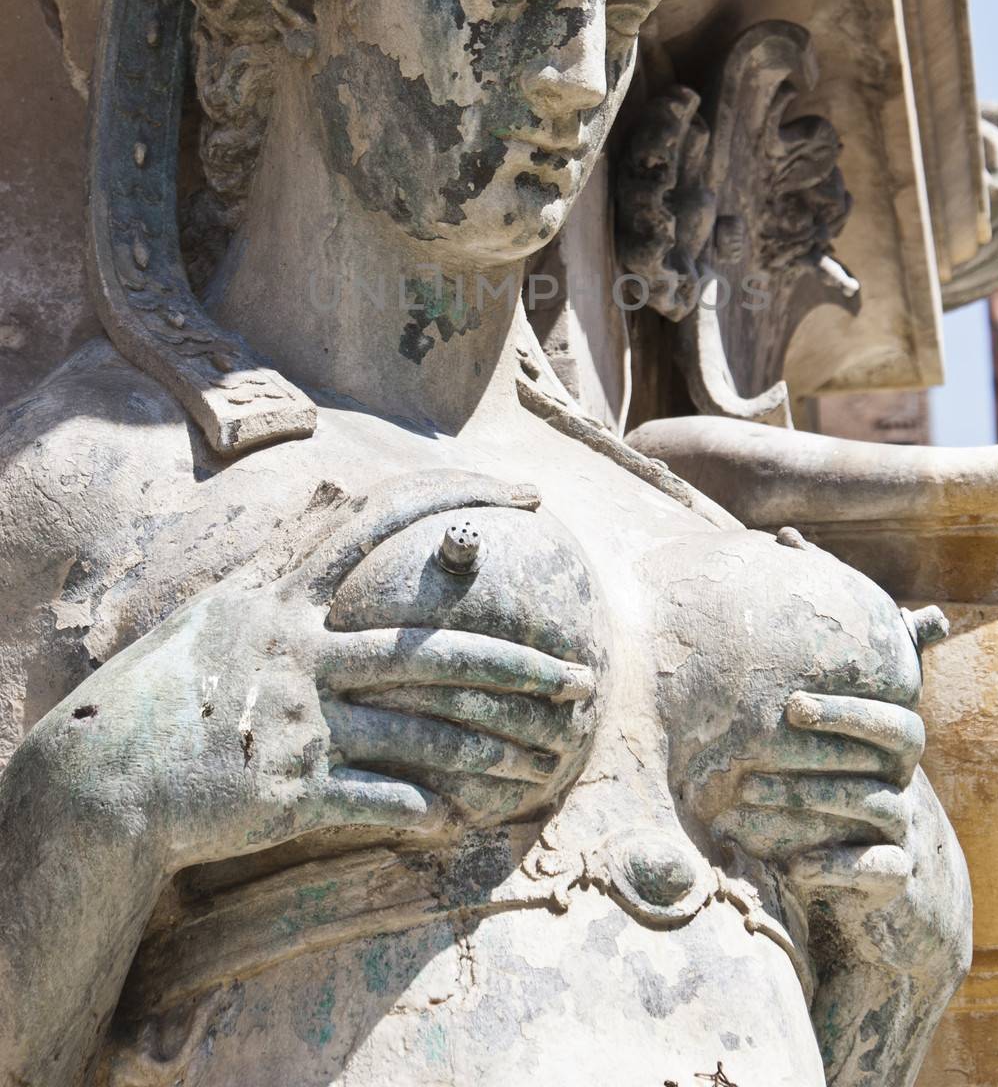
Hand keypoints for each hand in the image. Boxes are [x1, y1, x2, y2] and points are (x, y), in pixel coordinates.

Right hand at [27, 471, 594, 872]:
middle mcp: (301, 649)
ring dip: (488, 748)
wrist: (103, 777)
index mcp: (287, 598)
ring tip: (538, 761)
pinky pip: (377, 799)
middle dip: (517, 665)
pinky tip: (450, 818)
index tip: (528, 495)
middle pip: (432, 649)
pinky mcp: (291, 788)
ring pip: (421, 731)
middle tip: (580, 679)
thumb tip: (329, 497)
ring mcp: (299, 719)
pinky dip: (418, 808)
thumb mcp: (220, 609)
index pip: (383, 523)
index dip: (461, 499)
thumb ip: (283, 558)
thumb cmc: (164, 688)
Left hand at [700, 687, 970, 1086]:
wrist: (874, 899)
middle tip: (785, 718)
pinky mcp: (897, 878)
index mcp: (886, 757)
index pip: (893, 718)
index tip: (795, 703)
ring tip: (750, 789)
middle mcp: (902, 786)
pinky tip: (795, 865)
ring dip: (812, 792)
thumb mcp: (811, 784)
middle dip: (841, 726)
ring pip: (879, 801)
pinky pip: (882, 866)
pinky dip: (836, 864)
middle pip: (901, 743)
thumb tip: (716, 710)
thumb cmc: (822, 824)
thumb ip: (786, 751)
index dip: (852, 708)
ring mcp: (906, 831)